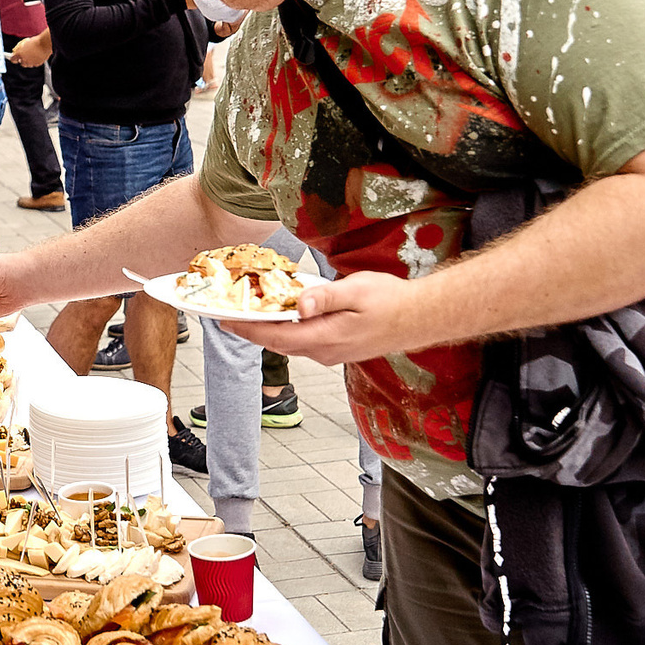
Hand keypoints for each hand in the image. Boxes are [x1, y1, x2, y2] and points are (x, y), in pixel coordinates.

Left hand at [11, 31, 51, 67]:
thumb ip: (21, 48)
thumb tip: (19, 50)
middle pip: (21, 64)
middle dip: (22, 61)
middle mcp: (24, 60)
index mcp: (19, 54)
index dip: (13, 59)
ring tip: (32, 55)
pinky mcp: (37, 64)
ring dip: (28, 62)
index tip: (15, 57)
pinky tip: (37, 56)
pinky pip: (34, 64)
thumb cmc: (36, 41)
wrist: (45, 43)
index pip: (13, 60)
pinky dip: (35, 62)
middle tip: (25, 56)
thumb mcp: (26, 43)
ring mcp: (31, 63)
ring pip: (28, 65)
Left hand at [218, 271, 423, 366]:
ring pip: (290, 344)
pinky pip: (303, 343)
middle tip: (227, 314)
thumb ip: (326, 297)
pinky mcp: (337, 350)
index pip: (276, 335)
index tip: (224, 320)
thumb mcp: (358, 290)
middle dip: (251, 330)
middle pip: (278, 343)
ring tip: (248, 314)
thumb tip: (300, 304)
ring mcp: (331, 354)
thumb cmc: (391, 301)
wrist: (420, 318)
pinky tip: (282, 317)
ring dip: (268, 331)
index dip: (248, 329)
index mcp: (326, 337)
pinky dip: (286, 331)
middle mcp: (325, 352)